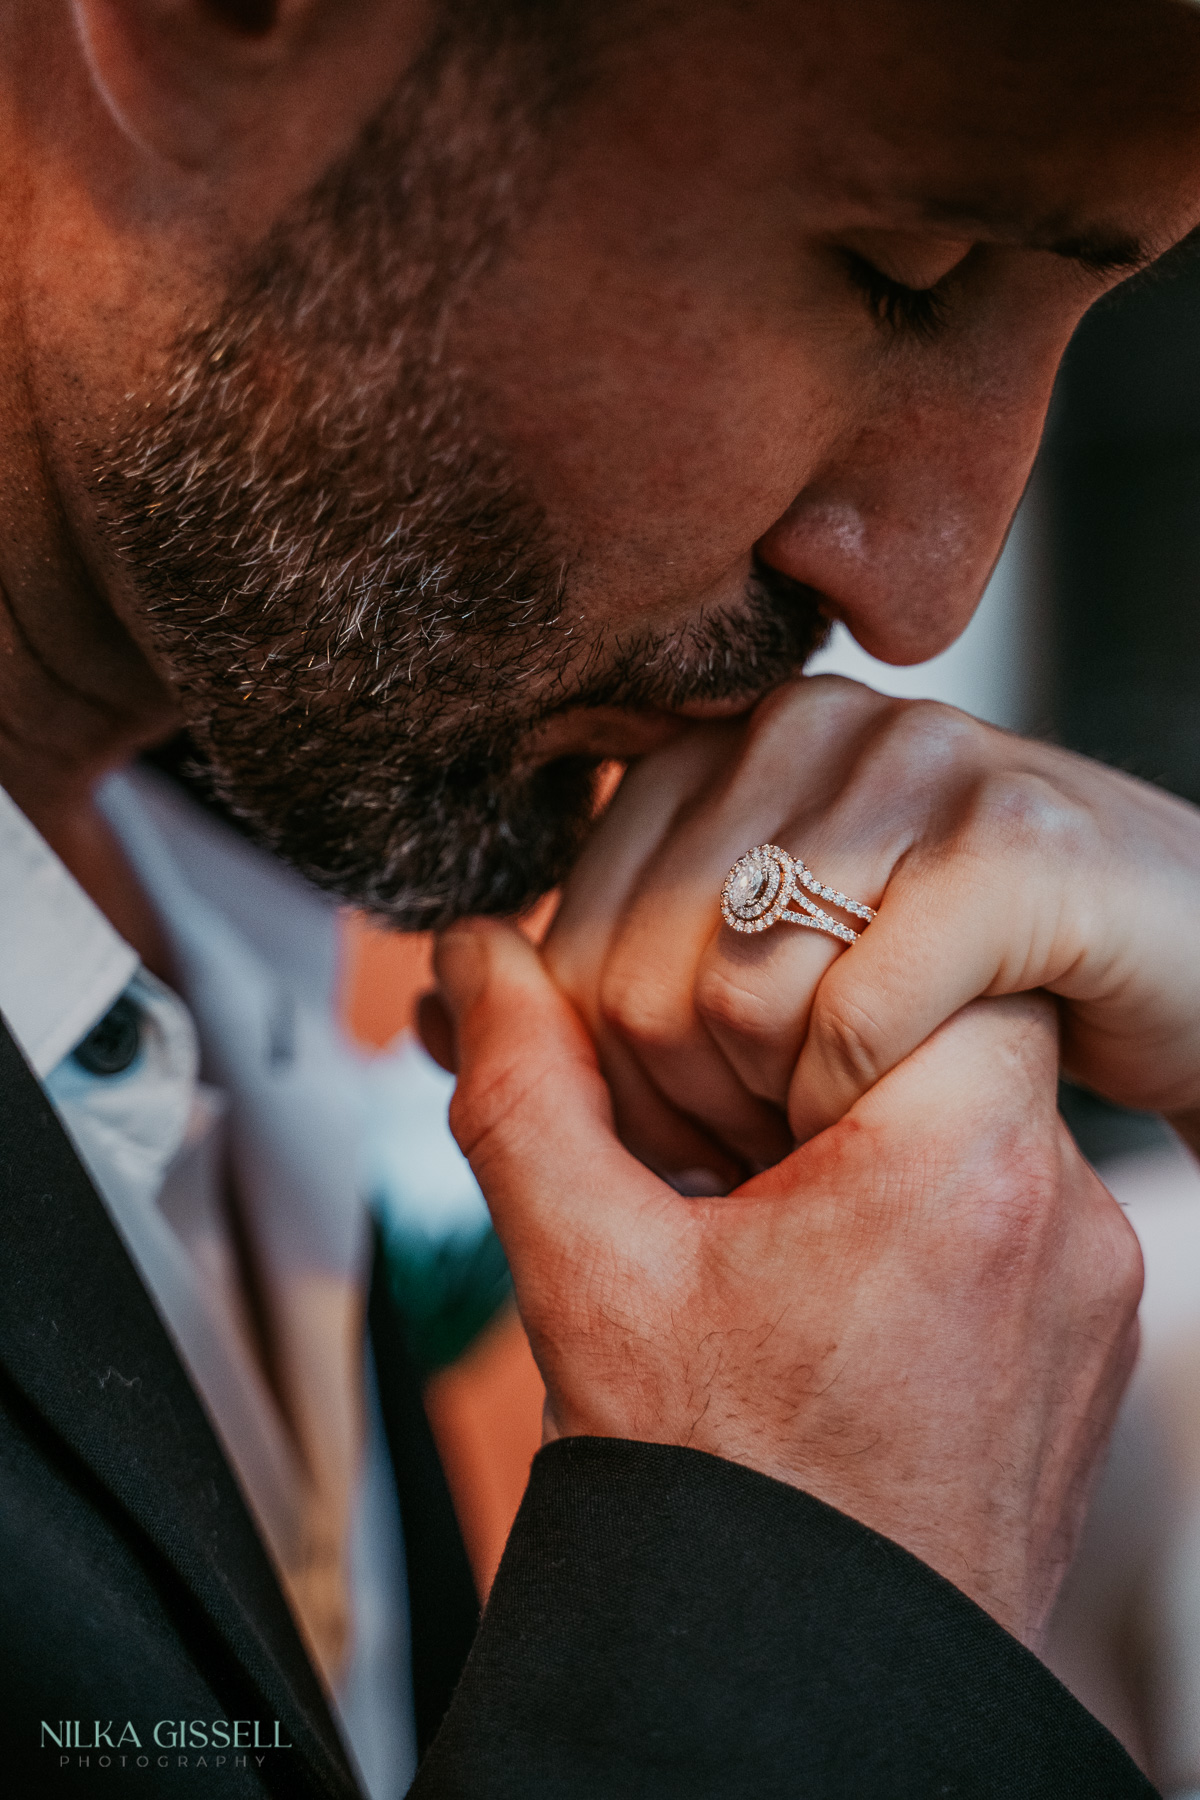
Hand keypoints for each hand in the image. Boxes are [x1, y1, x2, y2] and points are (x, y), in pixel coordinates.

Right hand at [432, 918, 1141, 1648]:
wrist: (805, 1695)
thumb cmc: (723, 1509)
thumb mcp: (590, 1277)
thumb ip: (529, 1091)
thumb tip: (481, 963)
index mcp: (959, 1166)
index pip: (924, 948)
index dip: (819, 965)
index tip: (745, 1043)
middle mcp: (1061, 1221)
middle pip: (952, 1033)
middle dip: (829, 1063)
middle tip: (735, 1132)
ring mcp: (1089, 1291)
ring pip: (985, 1127)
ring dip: (877, 1143)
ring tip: (773, 1225)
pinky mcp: (1083, 1349)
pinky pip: (1013, 1221)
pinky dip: (925, 1221)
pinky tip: (830, 1291)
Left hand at [544, 675, 1199, 1182]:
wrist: (1187, 958)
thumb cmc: (962, 967)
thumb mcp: (763, 958)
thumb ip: (603, 968)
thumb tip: (436, 995)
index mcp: (728, 739)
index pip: (565, 924)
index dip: (597, 1058)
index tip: (675, 1124)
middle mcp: (810, 725)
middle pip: (632, 965)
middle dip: (680, 1100)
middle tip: (755, 1149)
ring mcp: (917, 767)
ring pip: (734, 991)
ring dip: (771, 1109)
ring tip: (824, 1134)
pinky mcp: (1014, 846)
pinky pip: (856, 1010)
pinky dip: (857, 1097)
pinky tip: (894, 1109)